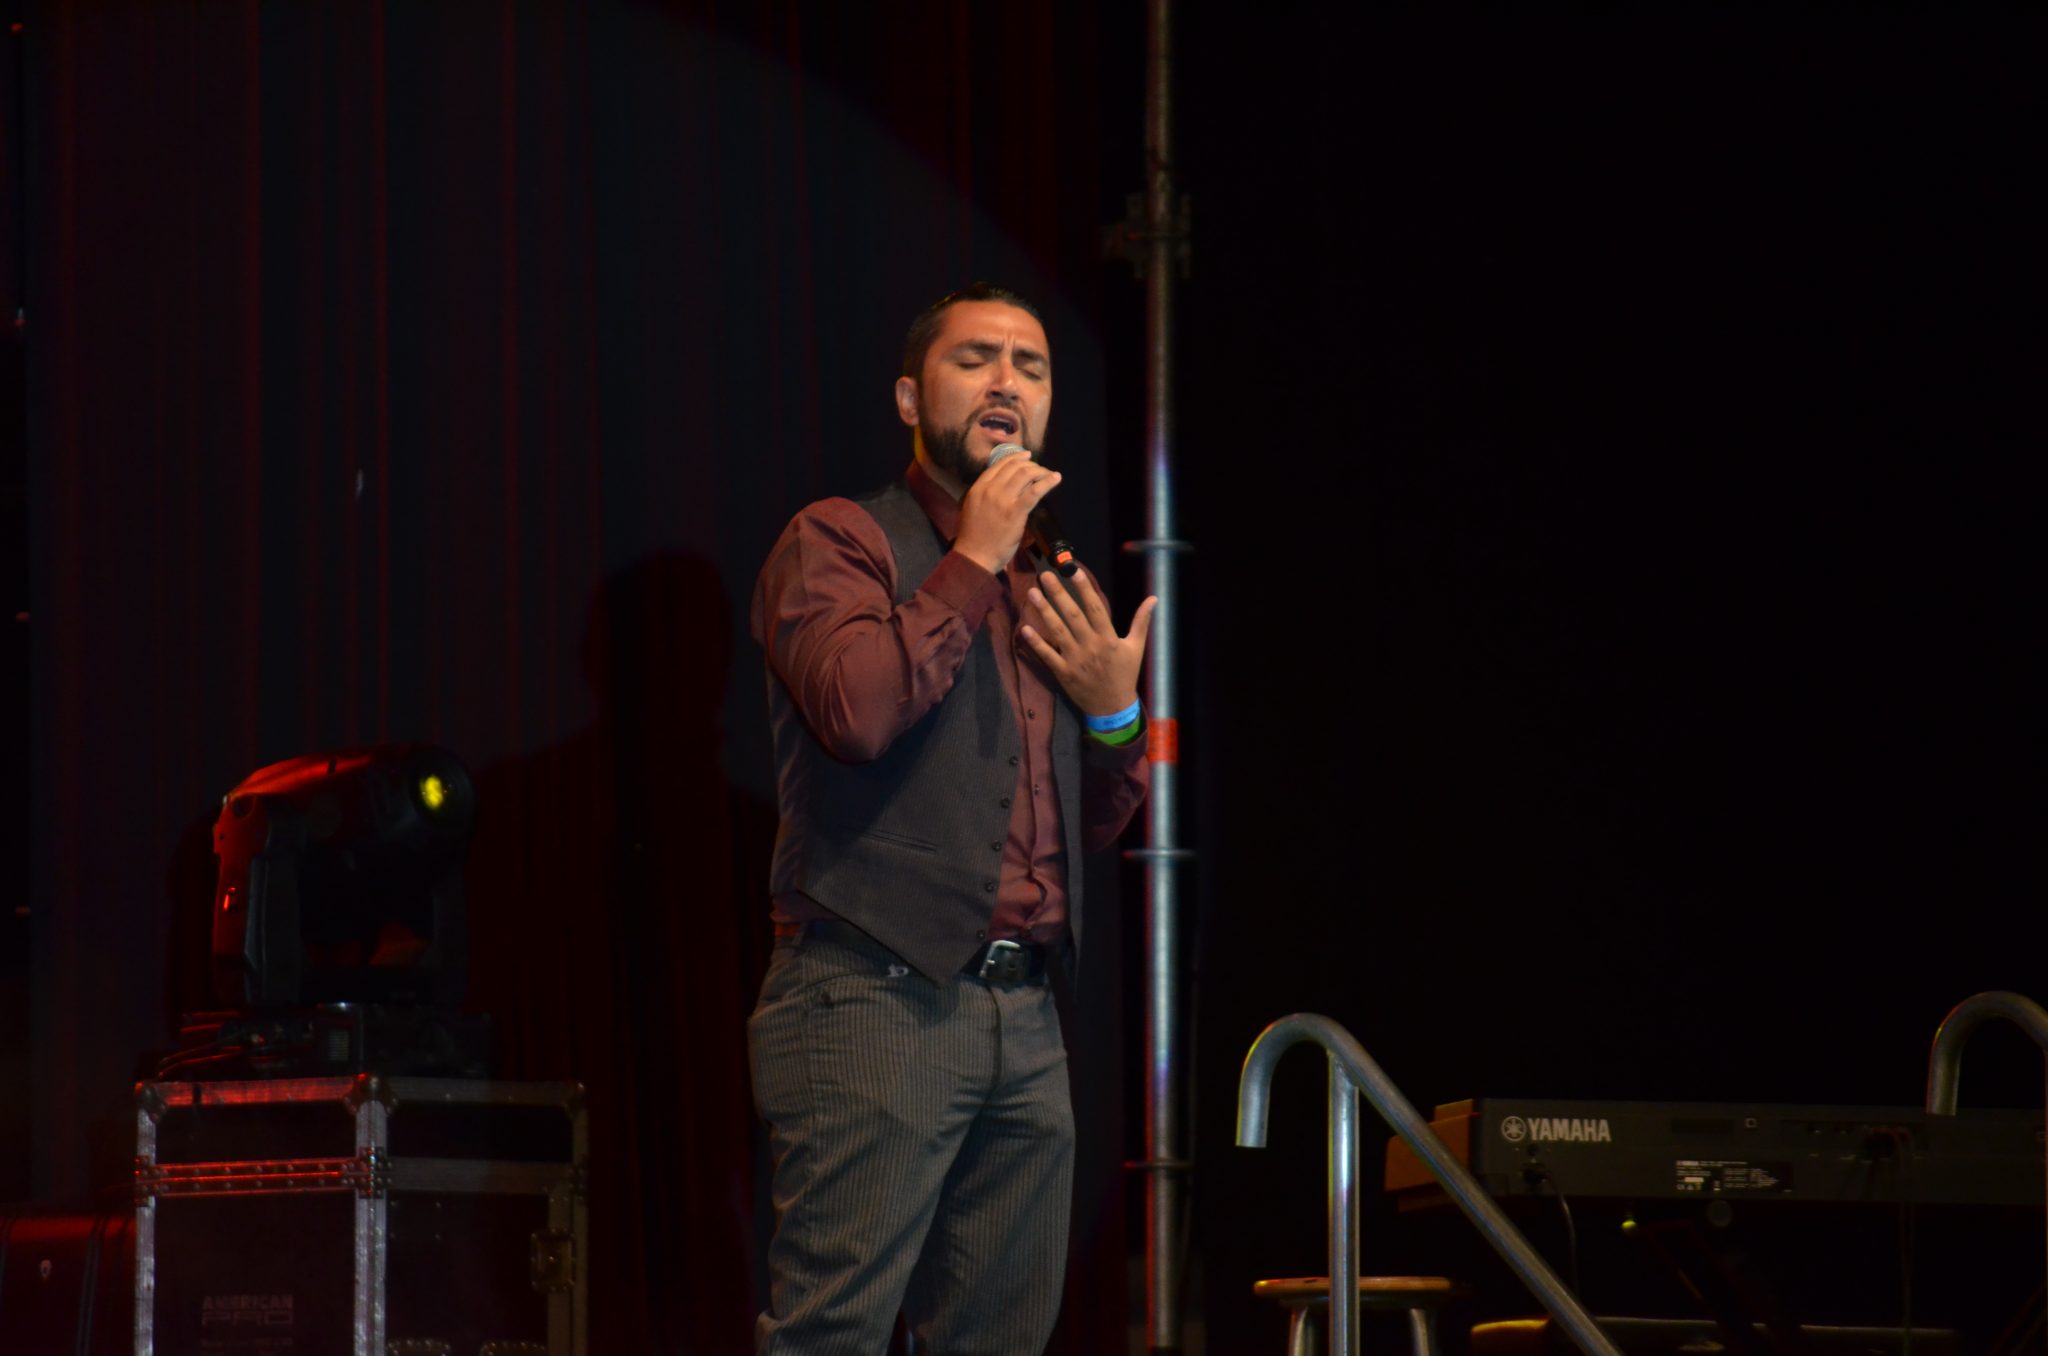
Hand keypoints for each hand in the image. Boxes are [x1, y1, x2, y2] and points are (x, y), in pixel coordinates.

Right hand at [954, 451, 1060, 573]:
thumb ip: (985, 495)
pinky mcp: (1015, 512)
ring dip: (1041, 471)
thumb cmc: (974, 537)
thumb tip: (1002, 486)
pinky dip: (1047, 482)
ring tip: (1049, 474)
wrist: (975, 556)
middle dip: (1030, 464)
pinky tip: (1056, 478)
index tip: (1027, 457)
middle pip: (1014, 467)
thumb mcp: (973, 508)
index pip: (999, 464)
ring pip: (1025, 474)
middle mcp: (990, 489)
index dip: (1016, 457)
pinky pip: (1035, 491)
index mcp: (978, 487)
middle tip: (1040, 469)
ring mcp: (1003, 499)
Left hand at [1019, 567, 1157, 717]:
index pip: (1095, 608)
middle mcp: (1091, 646)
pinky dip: (1036, 643)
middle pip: (1072, 615)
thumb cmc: (1125, 674)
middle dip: (1058, 594)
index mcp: (1108, 638)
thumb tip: (1153, 599)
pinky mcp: (1063, 673)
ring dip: (1044, 612)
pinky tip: (1025, 629)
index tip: (1073, 570)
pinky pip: (1047, 655)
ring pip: (1057, 631)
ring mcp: (1075, 660)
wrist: (1113, 707)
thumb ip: (1142, 621)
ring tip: (1032, 593)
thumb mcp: (1137, 647)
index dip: (1084, 588)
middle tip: (1044, 575)